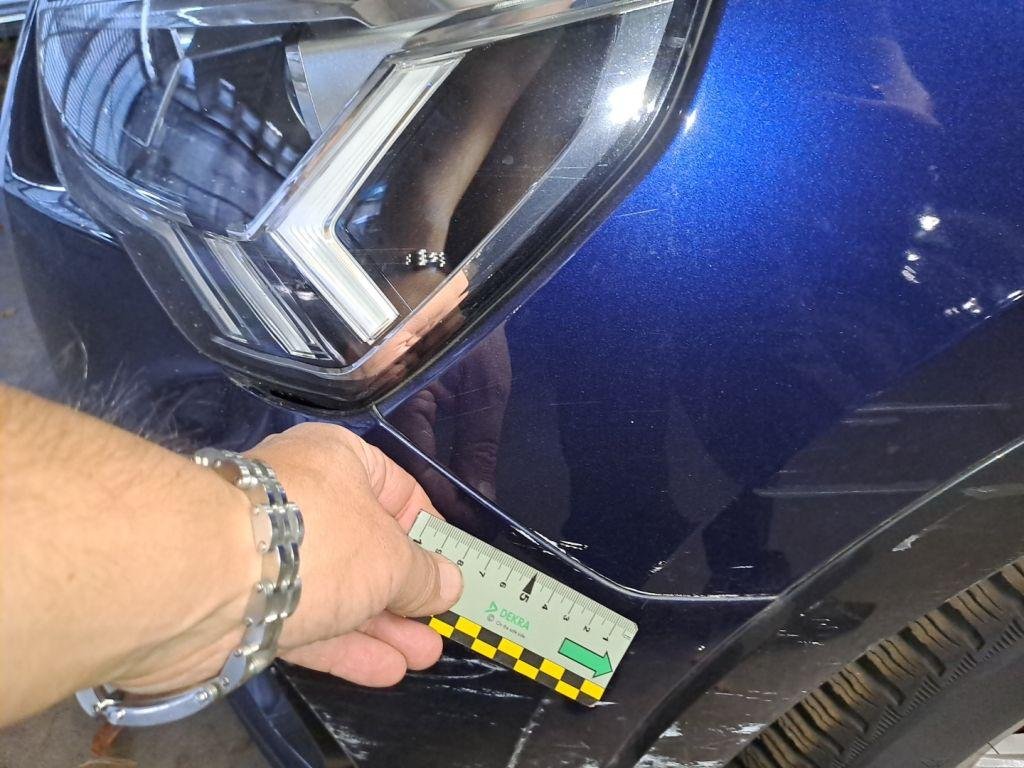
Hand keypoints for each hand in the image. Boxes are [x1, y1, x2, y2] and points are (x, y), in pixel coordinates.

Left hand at [250, 422, 462, 685]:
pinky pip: (305, 618)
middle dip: (404, 592)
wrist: (203, 577)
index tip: (448, 568)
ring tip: (422, 655)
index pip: (396, 489)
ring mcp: (269, 551)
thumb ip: (423, 575)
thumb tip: (449, 583)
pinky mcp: (245, 601)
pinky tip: (383, 669)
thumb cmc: (319, 542)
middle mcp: (302, 496)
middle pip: (365, 546)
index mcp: (338, 460)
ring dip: (380, 624)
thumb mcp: (391, 559)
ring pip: (336, 588)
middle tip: (436, 624)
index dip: (427, 532)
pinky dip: (343, 643)